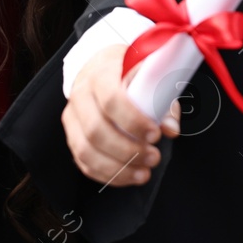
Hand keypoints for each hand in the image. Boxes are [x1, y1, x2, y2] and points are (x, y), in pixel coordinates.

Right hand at [61, 43, 181, 186]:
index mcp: (101, 73)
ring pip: (86, 150)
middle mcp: (81, 94)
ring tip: (143, 173)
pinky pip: (83, 161)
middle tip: (153, 157)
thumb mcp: (151, 76)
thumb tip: (170, 129)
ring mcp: (73, 117)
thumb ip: (164, 102)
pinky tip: (128, 176)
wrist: (103, 66)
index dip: (133, 120)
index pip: (111, 99)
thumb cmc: (130, 73)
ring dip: (117, 168)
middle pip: (96, 129)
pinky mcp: (72, 135)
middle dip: (127, 150)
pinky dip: (107, 174)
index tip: (155, 134)